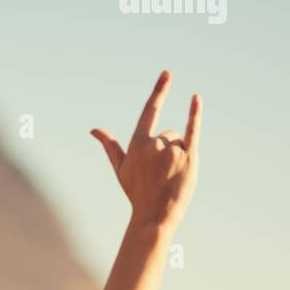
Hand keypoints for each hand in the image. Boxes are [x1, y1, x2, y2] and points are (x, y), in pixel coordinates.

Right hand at [91, 71, 200, 230]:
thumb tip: (94, 130)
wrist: (154, 217)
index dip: (159, 90)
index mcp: (137, 144)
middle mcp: (154, 144)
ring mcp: (172, 150)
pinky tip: (196, 99)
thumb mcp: (121, 169)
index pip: (149, 110)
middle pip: (167, 133)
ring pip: (180, 140)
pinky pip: (193, 130)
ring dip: (178, 155)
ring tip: (170, 177)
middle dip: (166, 151)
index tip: (167, 73)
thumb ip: (110, 146)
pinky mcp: (189, 157)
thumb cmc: (136, 193)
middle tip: (161, 175)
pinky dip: (195, 115)